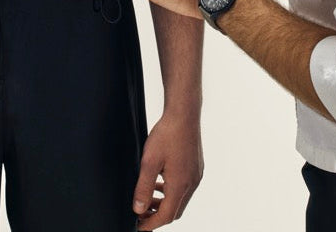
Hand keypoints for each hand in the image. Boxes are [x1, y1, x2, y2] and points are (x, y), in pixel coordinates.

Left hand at [134, 112, 203, 228]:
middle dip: (158, 216)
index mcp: (180, 185)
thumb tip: (138, 209)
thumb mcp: (149, 162)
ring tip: (149, 199)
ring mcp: (196, 175)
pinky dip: (172, 192)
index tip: (138, 227)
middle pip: (175, 211)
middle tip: (141, 214)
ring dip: (165, 204)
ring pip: (180, 200)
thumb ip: (143, 188)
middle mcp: (191, 183)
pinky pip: (185, 188)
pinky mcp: (196, 167)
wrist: (184, 114)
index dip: (151, 224)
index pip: (166, 216)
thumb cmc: (167, 134)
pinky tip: (161, 183)